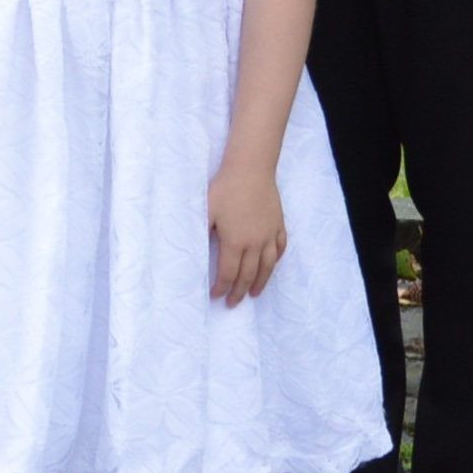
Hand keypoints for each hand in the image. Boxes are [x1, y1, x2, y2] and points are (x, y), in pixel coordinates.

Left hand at [209, 163, 288, 306]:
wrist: (251, 169)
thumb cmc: (225, 189)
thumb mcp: (206, 212)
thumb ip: (201, 234)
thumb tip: (193, 255)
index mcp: (235, 242)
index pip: (229, 274)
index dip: (222, 288)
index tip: (216, 296)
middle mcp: (255, 243)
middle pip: (248, 275)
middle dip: (239, 292)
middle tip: (234, 303)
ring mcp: (270, 234)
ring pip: (268, 266)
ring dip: (261, 283)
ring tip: (255, 294)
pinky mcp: (279, 224)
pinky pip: (280, 248)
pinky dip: (276, 261)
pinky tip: (271, 266)